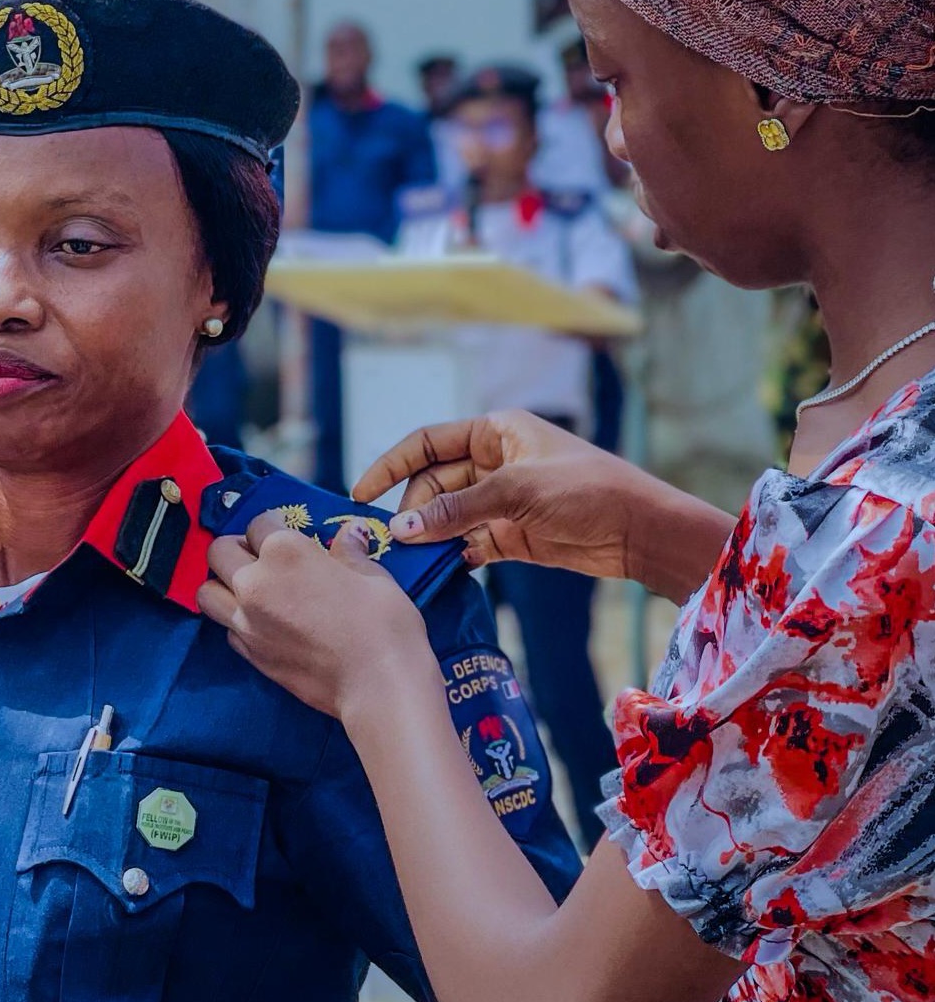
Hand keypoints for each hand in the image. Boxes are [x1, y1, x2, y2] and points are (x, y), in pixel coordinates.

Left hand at [199, 514, 428, 720]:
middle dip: (237, 547)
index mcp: (284, 552)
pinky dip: (235, 621)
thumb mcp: (372, 577)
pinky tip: (262, 621)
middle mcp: (255, 582)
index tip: (286, 532)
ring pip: (207, 592)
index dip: (275, 525)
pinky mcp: (249, 653)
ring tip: (249, 587)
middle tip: (261, 556)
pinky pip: (226, 628)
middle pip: (220, 551)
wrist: (378, 686)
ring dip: (222, 584)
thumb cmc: (383, 627)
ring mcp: (246, 621)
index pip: (259, 523)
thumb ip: (349, 553)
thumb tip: (349, 535)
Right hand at [353, 410, 704, 588]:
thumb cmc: (587, 490)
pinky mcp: (510, 535)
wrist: (640, 531)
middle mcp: (493, 462)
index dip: (392, 465)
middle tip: (391, 540)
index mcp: (495, 432)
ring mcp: (500, 501)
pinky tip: (438, 569)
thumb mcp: (516, 492)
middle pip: (432, 484)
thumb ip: (456, 510)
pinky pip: (466, 543)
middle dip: (411, 509)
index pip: (427, 443)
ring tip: (406, 560)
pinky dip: (450, 555)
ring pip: (446, 516)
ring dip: (427, 536)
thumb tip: (402, 527)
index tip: (361, 493)